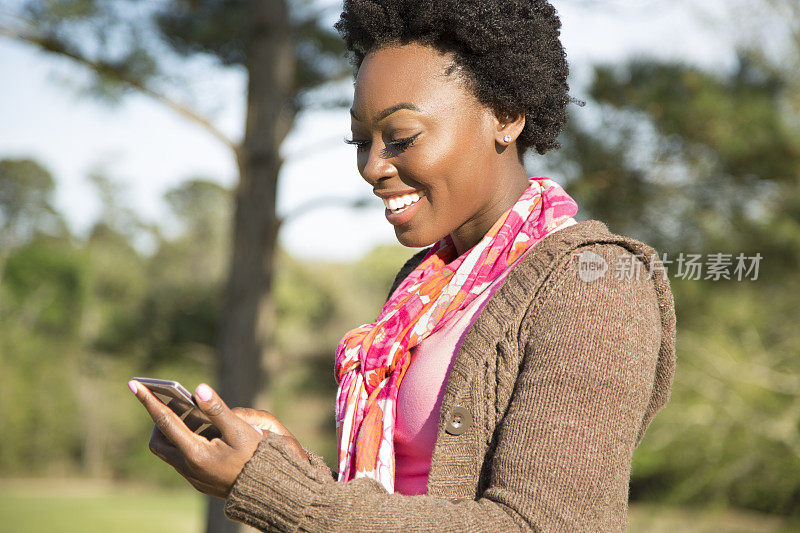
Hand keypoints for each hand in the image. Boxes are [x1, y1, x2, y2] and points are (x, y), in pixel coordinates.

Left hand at [129, 380, 294, 498]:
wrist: (267, 490)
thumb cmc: (256, 457)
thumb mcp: (240, 430)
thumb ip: (218, 409)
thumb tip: (199, 389)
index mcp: (195, 453)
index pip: (165, 421)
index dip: (149, 401)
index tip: (134, 384)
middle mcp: (188, 467)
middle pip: (158, 441)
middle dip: (158, 421)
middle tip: (169, 404)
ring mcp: (192, 476)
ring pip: (169, 452)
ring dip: (173, 433)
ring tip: (190, 416)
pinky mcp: (199, 481)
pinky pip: (182, 460)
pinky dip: (185, 443)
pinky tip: (204, 434)